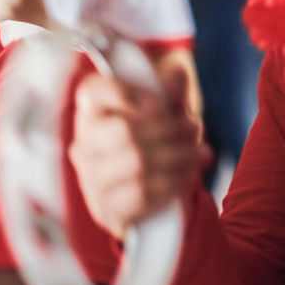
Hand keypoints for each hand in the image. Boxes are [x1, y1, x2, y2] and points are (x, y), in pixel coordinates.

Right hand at [68, 68, 210, 239]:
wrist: (151, 190)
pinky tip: (187, 177)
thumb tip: (175, 75)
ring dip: (177, 157)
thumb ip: (170, 88)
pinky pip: (140, 195)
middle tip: (195, 129)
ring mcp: (91, 179)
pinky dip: (171, 184)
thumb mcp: (166, 109)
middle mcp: (83, 143)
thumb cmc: (155, 139)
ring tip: (201, 153)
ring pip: (136, 164)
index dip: (127, 95)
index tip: (158, 104)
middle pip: (123, 131)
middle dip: (168, 130)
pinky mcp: (105, 209)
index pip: (95, 91)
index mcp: (91, 110)